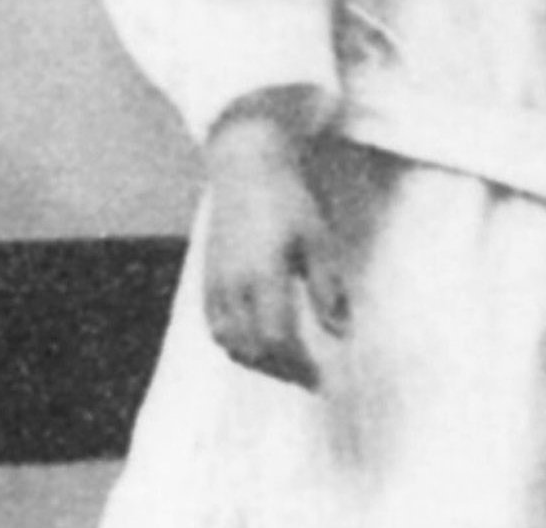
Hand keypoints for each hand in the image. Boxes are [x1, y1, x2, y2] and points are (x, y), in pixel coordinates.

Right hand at [201, 86, 348, 389]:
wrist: (246, 168)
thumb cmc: (288, 201)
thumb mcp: (317, 240)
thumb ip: (327, 287)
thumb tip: (340, 330)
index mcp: (262, 278)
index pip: (275, 341)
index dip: (296, 366)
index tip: (318, 377)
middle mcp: (232, 287)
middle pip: (249, 349)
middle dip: (277, 369)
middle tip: (304, 375)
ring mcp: (214, 284)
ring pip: (227, 341)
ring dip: (253, 359)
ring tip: (283, 362)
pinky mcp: (205, 278)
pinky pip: (214, 325)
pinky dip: (233, 341)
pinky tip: (255, 339)